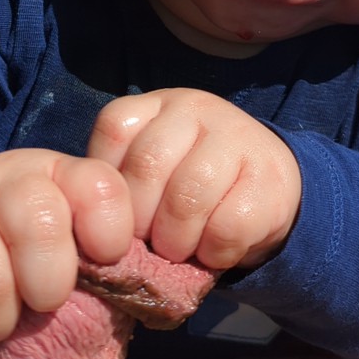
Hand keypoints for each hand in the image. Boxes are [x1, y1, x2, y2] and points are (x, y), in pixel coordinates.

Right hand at [0, 150, 132, 348]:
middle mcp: (6, 177)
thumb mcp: (65, 245)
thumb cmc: (14, 255)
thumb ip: (102, 262)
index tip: (102, 259)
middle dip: (46, 284)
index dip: (109, 230)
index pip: (100, 188)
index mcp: (59, 176)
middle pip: (39, 222)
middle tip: (38, 304)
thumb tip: (154, 295)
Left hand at [86, 88, 300, 269]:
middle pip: (148, 165)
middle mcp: (196, 108)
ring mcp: (237, 137)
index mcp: (156, 104)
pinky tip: (214, 252)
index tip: (117, 217)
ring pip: (187, 196)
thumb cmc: (191, 186)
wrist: (269, 186)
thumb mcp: (153, 171)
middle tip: (147, 243)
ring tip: (179, 252)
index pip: (115, 129)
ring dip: (176, 241)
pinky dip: (213, 253)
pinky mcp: (271, 179)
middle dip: (140, 221)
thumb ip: (121, 184)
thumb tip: (88, 231)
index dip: (110, 186)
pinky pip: (227, 227)